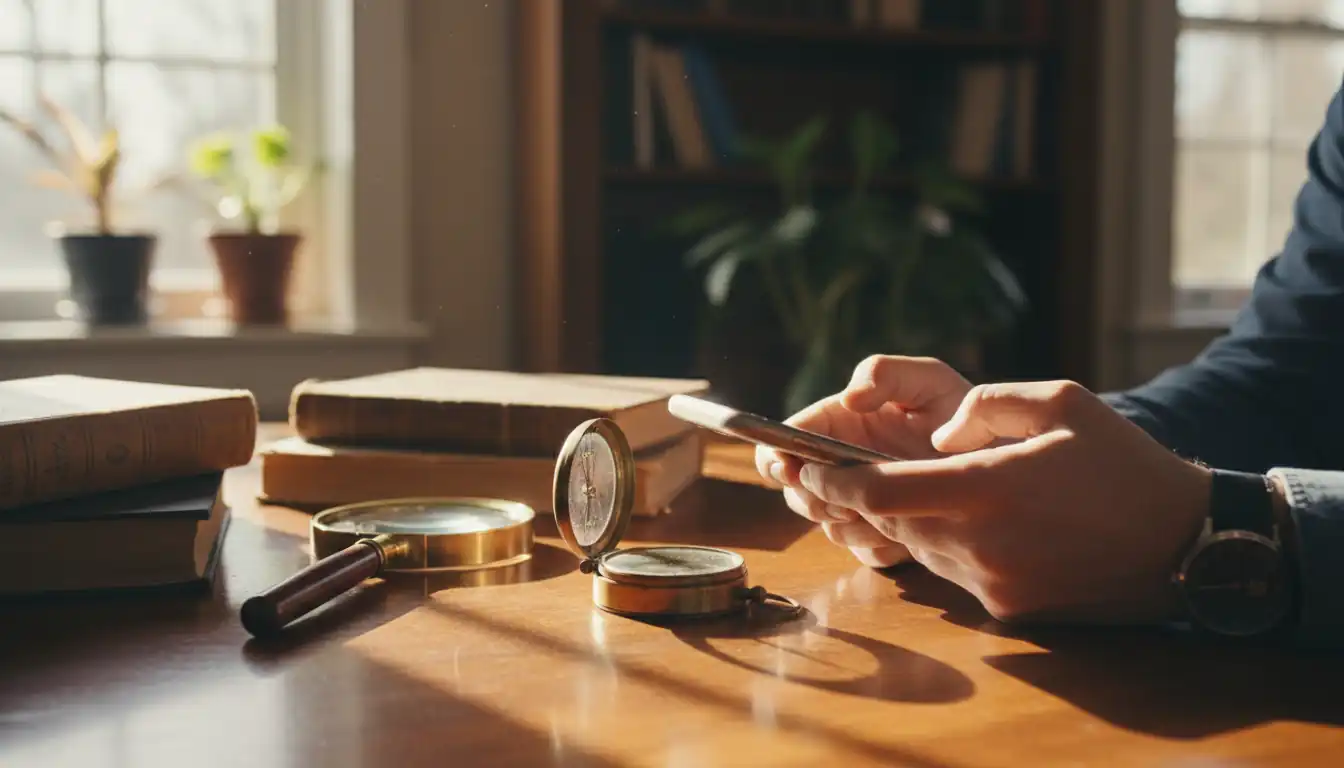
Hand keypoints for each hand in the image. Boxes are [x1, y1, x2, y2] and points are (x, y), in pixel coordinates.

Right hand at [755, 356, 972, 567]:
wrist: (1004, 459)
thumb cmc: (960, 410)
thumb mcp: (927, 378)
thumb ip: (884, 373)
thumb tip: (848, 400)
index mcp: (837, 424)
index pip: (784, 442)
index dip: (777, 457)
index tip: (788, 469)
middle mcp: (841, 466)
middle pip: (796, 492)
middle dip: (813, 497)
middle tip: (844, 498)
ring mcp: (861, 503)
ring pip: (827, 526)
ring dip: (849, 523)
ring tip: (888, 510)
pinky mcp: (885, 537)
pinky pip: (865, 552)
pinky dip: (881, 545)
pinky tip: (910, 531)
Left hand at [796, 380, 1211, 624]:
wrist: (1186, 546)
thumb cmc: (1123, 465)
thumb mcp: (1061, 401)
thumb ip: (983, 404)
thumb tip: (935, 435)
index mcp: (985, 490)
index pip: (879, 491)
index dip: (834, 479)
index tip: (808, 465)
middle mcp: (978, 544)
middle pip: (889, 520)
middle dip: (864, 495)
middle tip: (843, 470)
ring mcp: (991, 584)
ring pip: (918, 546)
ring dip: (906, 518)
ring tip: (917, 487)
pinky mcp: (1007, 609)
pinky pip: (952, 571)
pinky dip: (945, 543)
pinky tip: (972, 520)